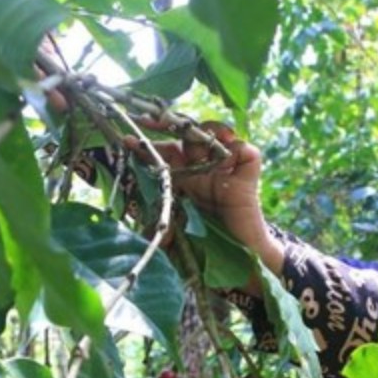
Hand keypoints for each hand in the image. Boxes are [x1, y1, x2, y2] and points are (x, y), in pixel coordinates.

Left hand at [132, 122, 277, 267]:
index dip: (148, 146)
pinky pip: (246, 151)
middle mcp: (204, 168)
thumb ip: (160, 226)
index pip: (165, 153)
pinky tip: (225, 146)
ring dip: (202, 132)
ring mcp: (226, 168)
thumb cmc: (211, 243)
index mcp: (186, 178)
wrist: (241, 255)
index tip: (129, 141)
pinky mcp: (248, 174)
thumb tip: (137, 234)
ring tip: (190, 135)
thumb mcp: (177, 230)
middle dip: (170, 126)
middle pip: (188, 136)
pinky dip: (237, 147)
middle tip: (152, 123)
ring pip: (215, 135)